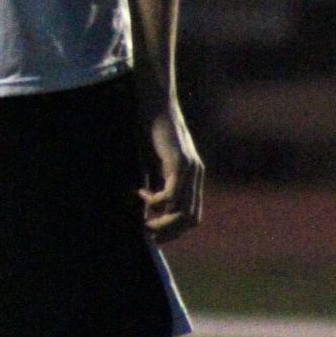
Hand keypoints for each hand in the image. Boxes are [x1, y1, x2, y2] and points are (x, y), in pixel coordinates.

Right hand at [138, 98, 203, 241]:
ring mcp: (190, 169)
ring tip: (142, 217)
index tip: (152, 232)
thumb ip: (154, 185)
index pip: (192, 217)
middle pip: (191, 220)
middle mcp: (196, 176)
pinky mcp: (179, 162)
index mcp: (192, 178)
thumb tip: (145, 211)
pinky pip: (171, 194)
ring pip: (183, 211)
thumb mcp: (152, 165)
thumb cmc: (149, 132)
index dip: (174, 230)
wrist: (154, 104)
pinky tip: (140, 192)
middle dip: (168, 231)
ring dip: (161, 220)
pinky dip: (155, 200)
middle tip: (146, 230)